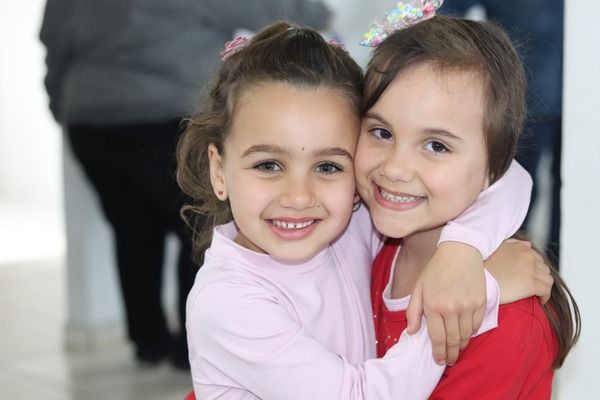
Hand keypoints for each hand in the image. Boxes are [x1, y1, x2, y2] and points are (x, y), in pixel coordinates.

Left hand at [406, 242, 485, 365]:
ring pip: (466, 335)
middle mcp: (452, 308)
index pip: (437, 338)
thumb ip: (413, 311)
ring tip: (456, 349)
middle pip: (453, 341)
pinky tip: (466, 334)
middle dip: (451, 355)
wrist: (460, 251)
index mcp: (434, 305)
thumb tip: (412, 332)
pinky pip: (477, 325)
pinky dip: (472, 332)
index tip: (439, 361)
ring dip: (461, 345)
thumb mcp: (419, 288)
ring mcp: (468, 305)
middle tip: (449, 361)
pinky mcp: (481, 302)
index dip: (438, 353)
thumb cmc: (436, 269)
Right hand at [485, 238, 552, 304]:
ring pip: (547, 279)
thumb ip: (512, 245)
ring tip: (536, 294)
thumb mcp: (496, 250)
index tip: (529, 277)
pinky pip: (546, 290)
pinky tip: (539, 300)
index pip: (536, 257)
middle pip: (543, 268)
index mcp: (519, 247)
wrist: (477, 282)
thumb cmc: (483, 269)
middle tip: (532, 287)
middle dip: (539, 277)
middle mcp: (527, 255)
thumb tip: (528, 244)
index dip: (534, 268)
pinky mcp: (531, 283)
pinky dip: (545, 296)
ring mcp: (530, 269)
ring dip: (543, 286)